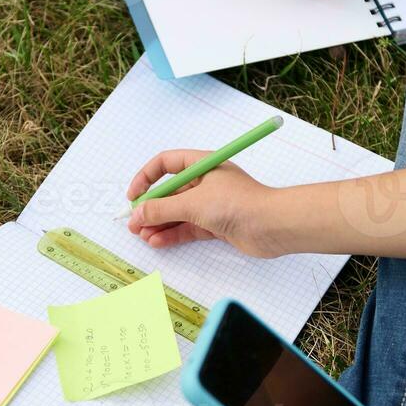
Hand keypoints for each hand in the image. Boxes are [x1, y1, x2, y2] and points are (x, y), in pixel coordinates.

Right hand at [125, 150, 284, 256]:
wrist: (272, 226)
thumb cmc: (238, 204)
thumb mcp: (193, 204)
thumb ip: (162, 209)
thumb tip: (137, 214)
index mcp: (202, 164)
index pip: (166, 164)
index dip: (147, 177)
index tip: (134, 195)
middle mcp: (206, 182)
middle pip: (170, 192)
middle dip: (151, 207)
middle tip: (134, 223)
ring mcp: (211, 204)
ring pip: (178, 212)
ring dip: (159, 223)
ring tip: (142, 235)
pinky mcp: (216, 224)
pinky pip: (188, 227)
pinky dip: (172, 234)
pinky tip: (157, 241)